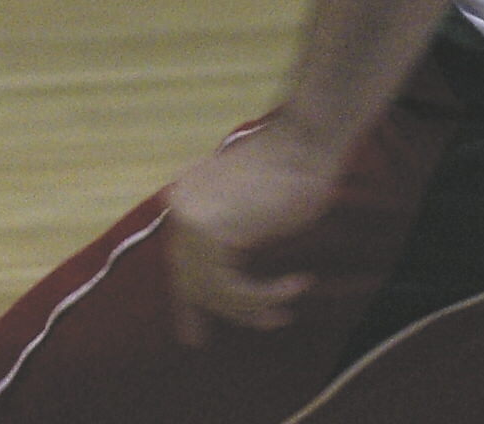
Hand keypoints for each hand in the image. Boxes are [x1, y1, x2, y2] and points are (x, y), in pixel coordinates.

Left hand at [165, 122, 338, 343]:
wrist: (303, 146)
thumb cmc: (291, 177)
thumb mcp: (253, 214)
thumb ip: (232, 242)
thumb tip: (229, 283)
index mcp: (184, 202)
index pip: (179, 264)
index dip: (187, 303)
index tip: (194, 337)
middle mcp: (180, 210)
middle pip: (193, 282)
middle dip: (229, 312)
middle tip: (270, 322)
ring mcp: (191, 220)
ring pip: (214, 291)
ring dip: (255, 307)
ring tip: (287, 307)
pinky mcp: (212, 232)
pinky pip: (234, 288)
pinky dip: (266, 295)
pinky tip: (296, 286)